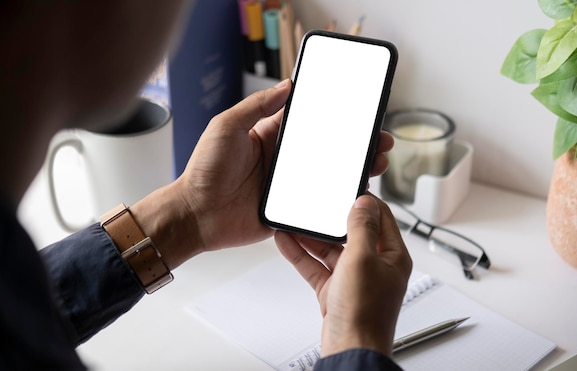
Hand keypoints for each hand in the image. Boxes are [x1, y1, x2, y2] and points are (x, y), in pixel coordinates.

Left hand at [135, 80, 393, 267]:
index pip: (309, 122)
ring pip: (329, 175)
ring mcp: (288, 186)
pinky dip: (338, 198)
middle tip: (379, 139)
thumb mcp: (226, 126)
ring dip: (353, 169)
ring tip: (376, 162)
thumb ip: (256, 106)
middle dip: (355, 143)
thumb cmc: (204, 170)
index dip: (335, 116)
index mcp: (270, 136)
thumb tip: (286, 85)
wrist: (195, 215)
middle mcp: (283, 160)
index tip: (358, 110)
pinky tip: (357, 193)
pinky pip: (318, 203)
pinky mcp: (288, 209)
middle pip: (327, 148)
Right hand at [275, 194, 411, 356]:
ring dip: (312, 237)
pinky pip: (317, 266)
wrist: (350, 349)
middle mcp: (376, 265)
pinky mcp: (336, 291)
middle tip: (316, 203)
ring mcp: (355, 278)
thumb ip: (362, 228)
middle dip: (331, 219)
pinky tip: (287, 242)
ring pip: (331, 249)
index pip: (382, 217)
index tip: (348, 187)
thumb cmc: (365, 314)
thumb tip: (364, 202)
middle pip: (352, 232)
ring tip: (293, 221)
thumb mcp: (362, 259)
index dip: (365, 201)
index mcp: (393, 256)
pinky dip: (302, 255)